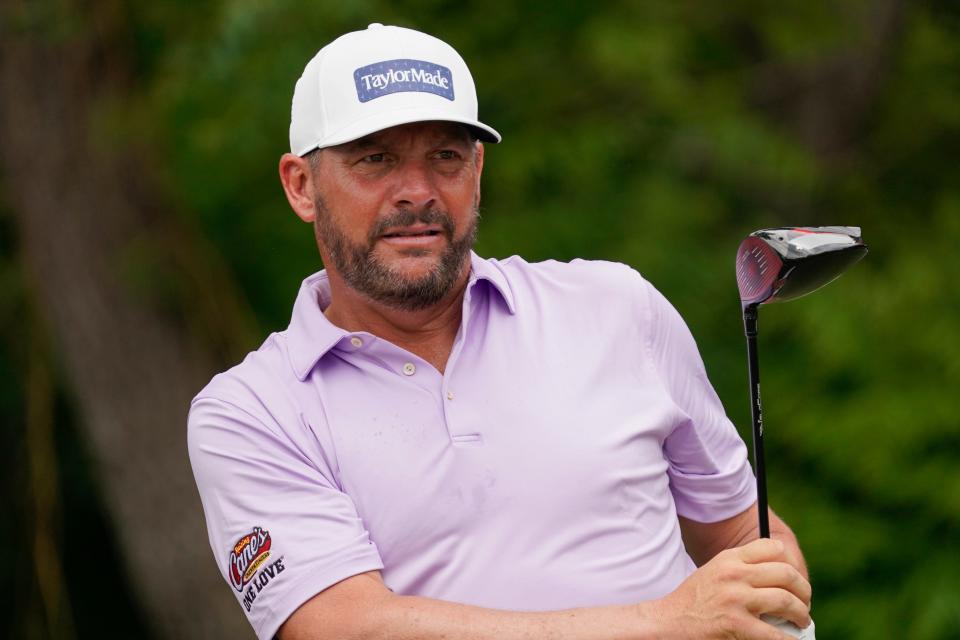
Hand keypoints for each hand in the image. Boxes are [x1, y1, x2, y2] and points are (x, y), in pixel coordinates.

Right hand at [652, 538, 811, 638]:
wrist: (668, 622)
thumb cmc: (694, 600)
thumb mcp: (715, 572)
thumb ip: (741, 568)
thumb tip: (780, 578)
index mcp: (729, 558)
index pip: (772, 548)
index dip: (790, 563)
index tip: (793, 579)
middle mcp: (734, 574)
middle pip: (786, 574)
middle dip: (803, 591)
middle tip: (804, 603)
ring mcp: (736, 599)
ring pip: (786, 601)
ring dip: (800, 614)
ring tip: (801, 621)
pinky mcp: (736, 624)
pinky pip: (775, 633)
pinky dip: (788, 639)